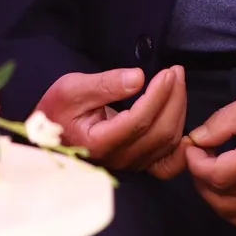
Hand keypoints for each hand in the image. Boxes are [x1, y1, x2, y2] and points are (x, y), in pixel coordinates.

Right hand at [37, 65, 189, 178]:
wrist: (49, 134)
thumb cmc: (58, 110)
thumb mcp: (73, 89)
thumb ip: (105, 84)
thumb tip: (138, 78)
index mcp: (98, 142)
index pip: (138, 120)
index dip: (158, 96)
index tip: (167, 72)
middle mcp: (117, 159)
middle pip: (159, 132)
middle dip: (173, 99)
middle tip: (176, 71)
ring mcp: (129, 164)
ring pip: (166, 143)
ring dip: (178, 111)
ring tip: (177, 83)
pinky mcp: (136, 163)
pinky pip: (166, 160)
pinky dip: (180, 144)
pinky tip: (185, 124)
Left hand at [185, 85, 235, 226]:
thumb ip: (224, 121)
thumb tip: (197, 139)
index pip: (216, 174)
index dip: (195, 162)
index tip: (193, 145)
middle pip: (219, 196)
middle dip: (199, 176)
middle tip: (199, 155)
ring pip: (230, 213)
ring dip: (212, 195)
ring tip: (211, 170)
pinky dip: (230, 209)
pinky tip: (229, 189)